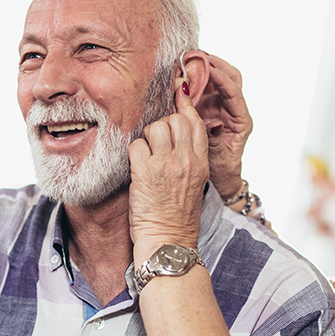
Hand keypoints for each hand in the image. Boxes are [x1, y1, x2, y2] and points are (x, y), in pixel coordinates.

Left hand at [129, 81, 209, 264]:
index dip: (185, 103)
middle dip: (162, 125)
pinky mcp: (146, 173)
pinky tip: (135, 169)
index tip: (177, 90)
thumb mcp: (193, 185)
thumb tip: (176, 137)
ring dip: (146, 138)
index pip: (196, 122)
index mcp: (201, 163)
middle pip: (175, 119)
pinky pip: (136, 145)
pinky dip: (133, 154)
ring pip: (154, 127)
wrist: (169, 245)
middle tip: (155, 143)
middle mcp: (187, 160)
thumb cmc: (178, 219)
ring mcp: (167, 165)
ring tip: (145, 157)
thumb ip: (188, 160)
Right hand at [195, 55, 252, 199]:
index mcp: (241, 121)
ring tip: (188, 59)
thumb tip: (213, 124)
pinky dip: (194, 80)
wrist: (220, 179)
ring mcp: (221, 108)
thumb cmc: (223, 171)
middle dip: (217, 64)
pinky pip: (203, 89)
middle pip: (231, 78)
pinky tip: (182, 74)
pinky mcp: (208, 109)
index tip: (208, 67)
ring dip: (204, 69)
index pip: (235, 93)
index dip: (222, 78)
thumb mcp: (219, 159)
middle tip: (198, 55)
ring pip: (217, 80)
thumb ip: (216, 141)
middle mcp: (233, 110)